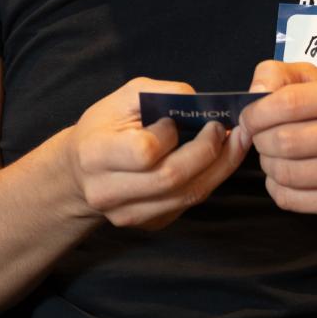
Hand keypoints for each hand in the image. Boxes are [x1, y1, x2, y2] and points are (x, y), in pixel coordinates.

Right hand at [62, 78, 250, 230]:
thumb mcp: (122, 99)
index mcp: (95, 155)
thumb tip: (201, 102)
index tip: (175, 120)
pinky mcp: (150, 224)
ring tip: (235, 141)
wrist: (80, 172)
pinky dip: (210, 178)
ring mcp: (130, 214)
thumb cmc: (102, 128)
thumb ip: (161, 93)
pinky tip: (218, 159)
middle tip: (224, 127)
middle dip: (208, 150)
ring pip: (188, 194)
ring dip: (220, 166)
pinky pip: (190, 202)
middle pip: (172, 178)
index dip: (168, 135)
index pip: (144, 152)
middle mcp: (108, 192)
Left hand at [242, 59, 316, 220]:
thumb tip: (256, 89)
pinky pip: (292, 198)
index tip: (249, 117)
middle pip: (285, 140)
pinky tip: (286, 178)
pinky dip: (277, 188)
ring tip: (275, 157)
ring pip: (286, 172)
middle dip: (261, 140)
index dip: (257, 112)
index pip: (289, 102)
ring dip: (268, 165)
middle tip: (262, 139)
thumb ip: (281, 75)